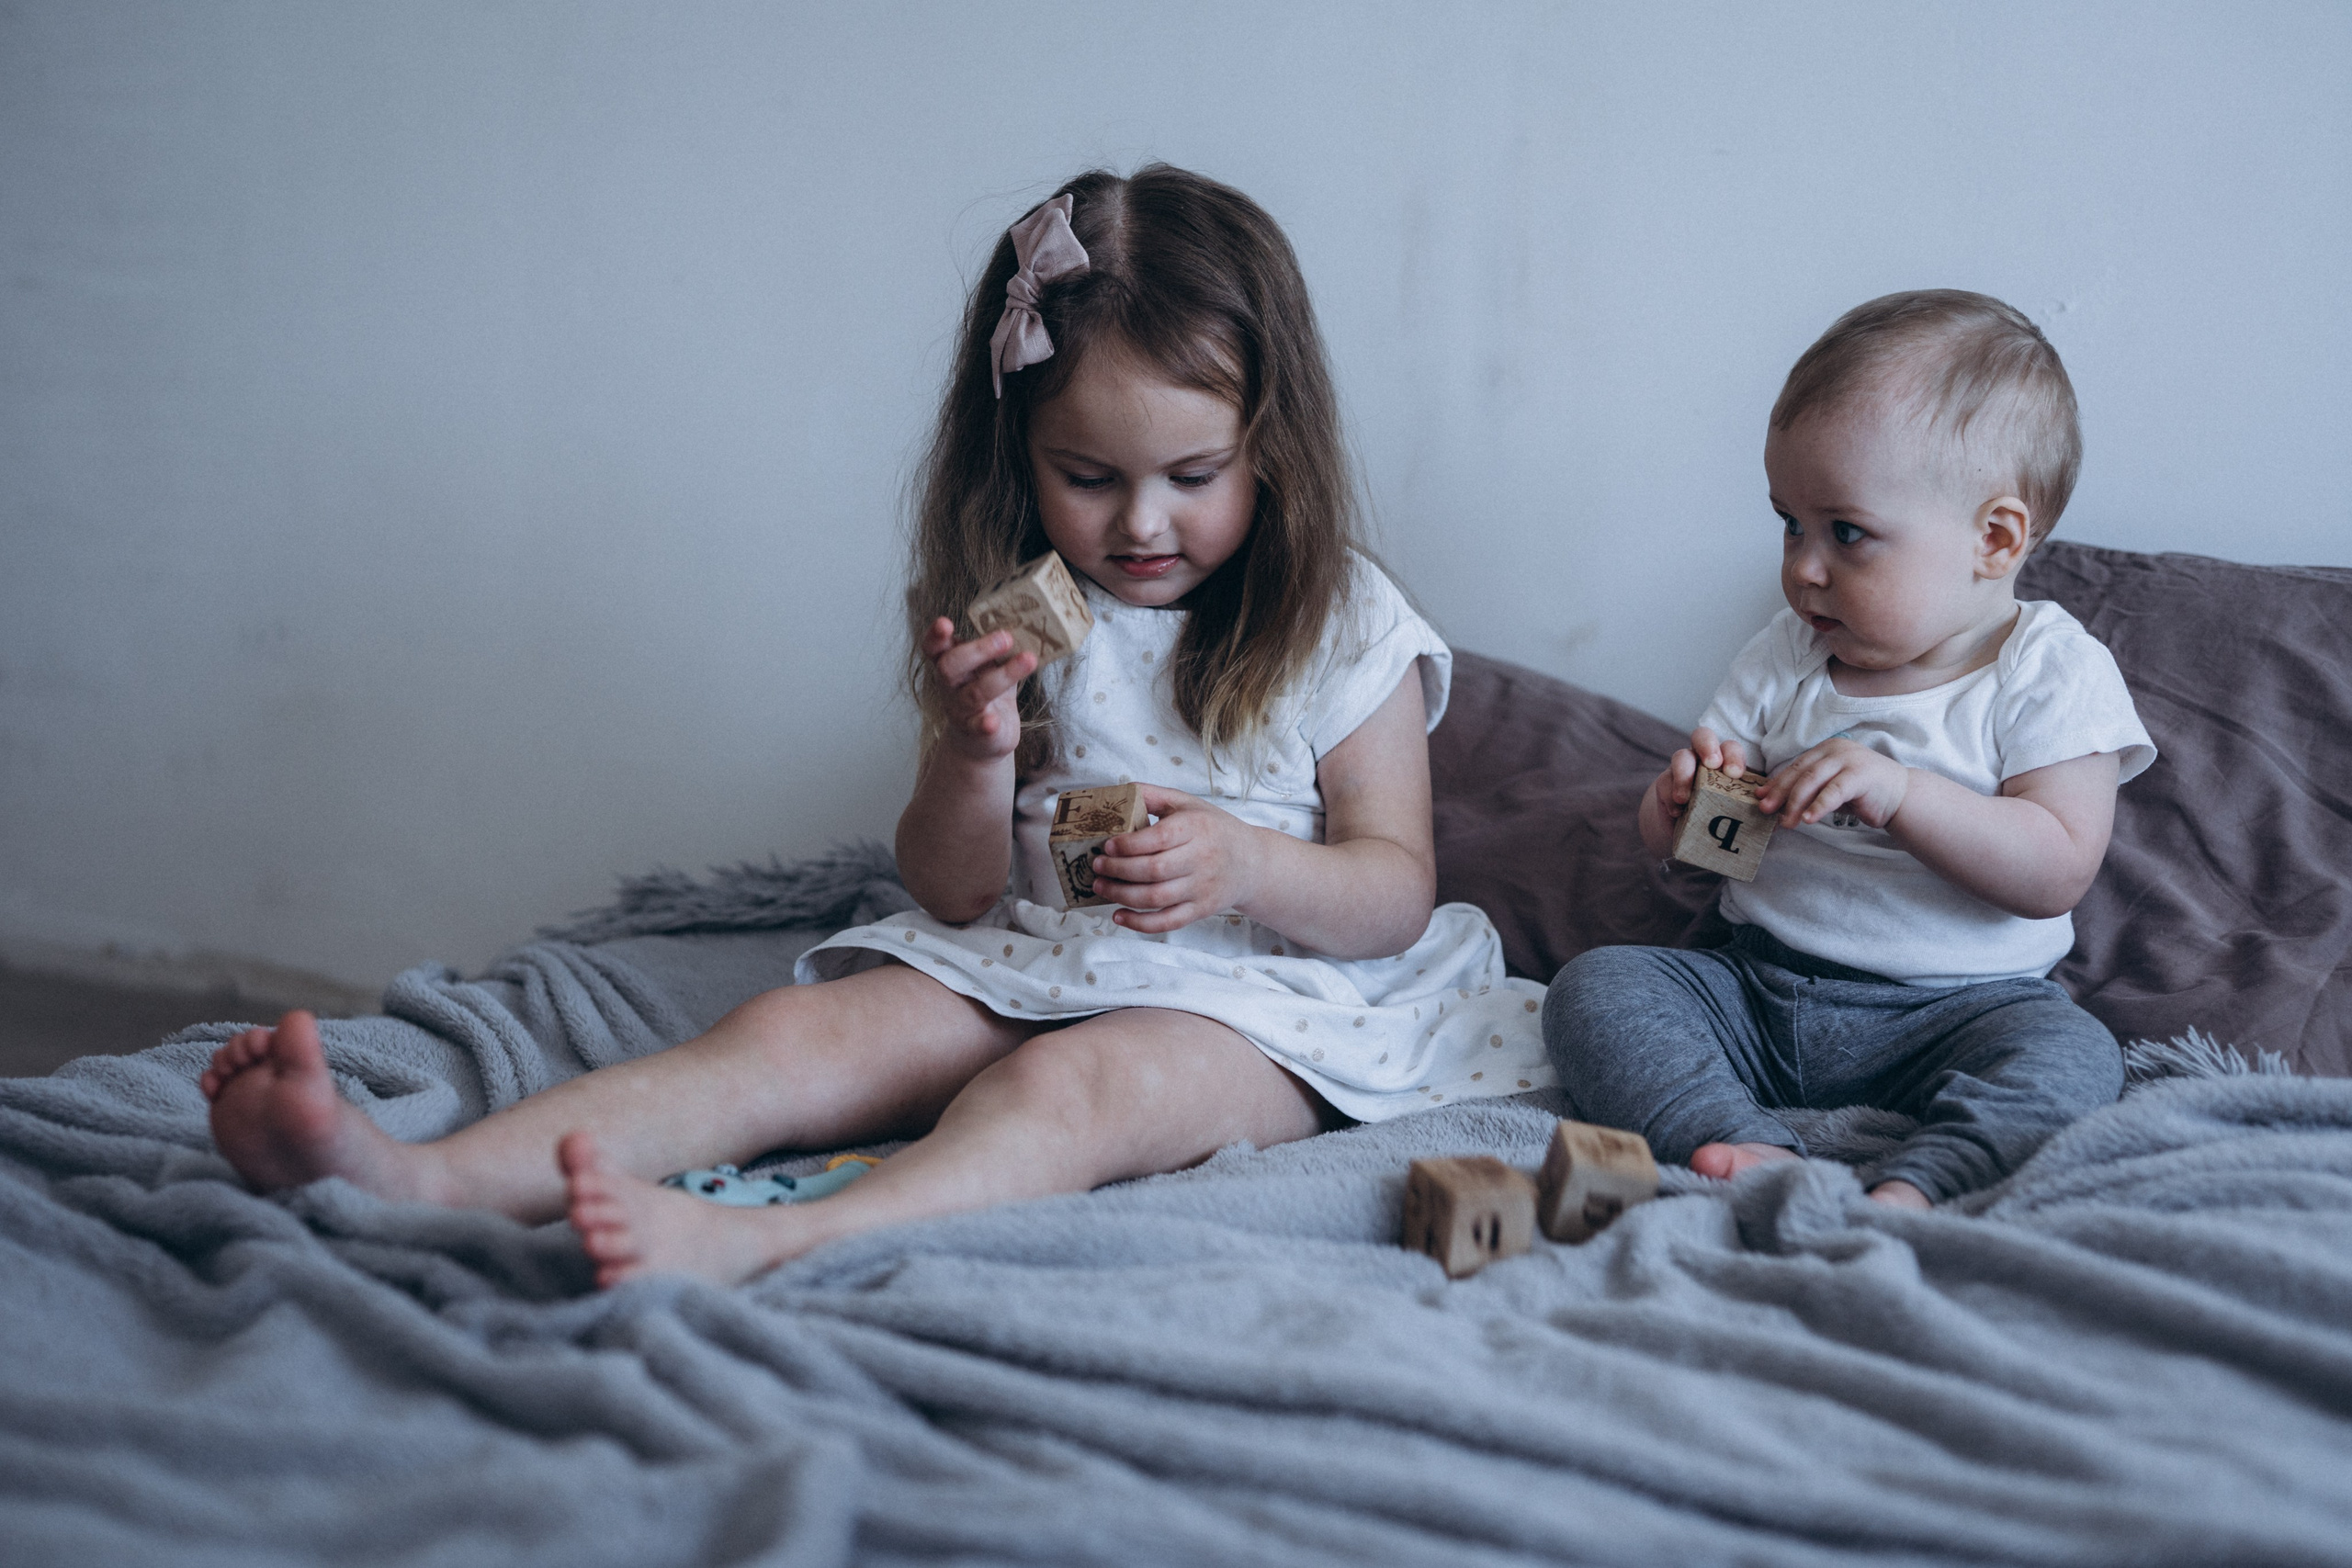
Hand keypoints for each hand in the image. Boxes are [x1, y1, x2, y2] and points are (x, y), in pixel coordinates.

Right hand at [922, 617, 1036, 761]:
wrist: (983, 739)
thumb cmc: (987, 692)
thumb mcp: (987, 666)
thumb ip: (996, 647)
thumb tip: (1025, 621)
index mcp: (950, 665)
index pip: (934, 648)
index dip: (935, 636)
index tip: (945, 623)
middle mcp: (950, 687)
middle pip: (950, 666)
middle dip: (978, 650)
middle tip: (1007, 637)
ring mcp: (961, 710)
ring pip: (974, 692)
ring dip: (1002, 675)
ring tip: (1028, 660)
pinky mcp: (976, 731)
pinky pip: (978, 727)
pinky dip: (985, 724)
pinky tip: (993, 721)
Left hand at [1087, 784, 1260, 933]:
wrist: (1252, 862)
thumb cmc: (1214, 829)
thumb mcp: (1188, 804)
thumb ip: (1153, 795)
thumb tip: (1117, 791)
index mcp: (1197, 828)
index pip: (1158, 839)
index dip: (1128, 845)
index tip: (1107, 845)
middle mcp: (1202, 859)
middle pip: (1153, 871)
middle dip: (1117, 870)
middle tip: (1096, 867)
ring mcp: (1202, 888)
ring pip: (1156, 898)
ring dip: (1121, 895)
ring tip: (1100, 887)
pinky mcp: (1201, 910)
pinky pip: (1167, 922)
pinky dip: (1140, 924)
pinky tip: (1118, 916)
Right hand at [1650, 726, 1754, 825]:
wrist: (1689, 831)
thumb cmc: (1720, 815)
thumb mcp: (1739, 812)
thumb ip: (1756, 812)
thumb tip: (1778, 820)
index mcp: (1725, 762)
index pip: (1730, 747)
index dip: (1733, 755)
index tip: (1736, 773)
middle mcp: (1702, 759)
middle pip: (1702, 735)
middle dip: (1708, 747)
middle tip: (1713, 765)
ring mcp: (1682, 769)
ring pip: (1679, 756)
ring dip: (1684, 773)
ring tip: (1686, 797)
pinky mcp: (1664, 784)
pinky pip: (1664, 783)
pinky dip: (1670, 796)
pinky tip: (1677, 812)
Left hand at [1758, 736, 1909, 828]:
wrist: (1901, 796)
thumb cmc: (1862, 793)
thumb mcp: (1830, 788)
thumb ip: (1807, 790)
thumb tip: (1770, 800)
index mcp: (1826, 749)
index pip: (1795, 767)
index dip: (1776, 784)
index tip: (1760, 798)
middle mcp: (1835, 750)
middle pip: (1800, 773)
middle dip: (1780, 794)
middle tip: (1765, 811)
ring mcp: (1849, 760)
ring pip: (1813, 781)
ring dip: (1796, 803)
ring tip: (1786, 822)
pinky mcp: (1860, 775)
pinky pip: (1833, 791)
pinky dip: (1819, 806)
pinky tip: (1808, 820)